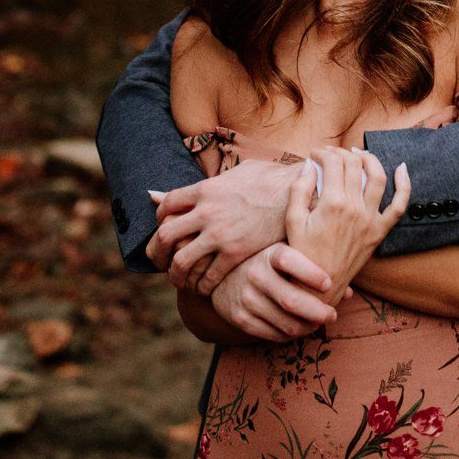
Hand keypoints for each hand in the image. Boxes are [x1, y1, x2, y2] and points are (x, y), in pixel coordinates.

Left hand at [147, 159, 292, 292]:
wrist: (300, 192)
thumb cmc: (271, 179)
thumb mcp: (237, 171)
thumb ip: (210, 180)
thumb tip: (191, 183)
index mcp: (205, 188)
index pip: (166, 205)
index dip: (160, 220)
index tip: (164, 229)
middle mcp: (207, 211)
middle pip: (165, 235)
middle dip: (158, 252)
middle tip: (162, 261)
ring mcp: (220, 233)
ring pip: (181, 261)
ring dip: (176, 274)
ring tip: (179, 280)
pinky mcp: (236, 252)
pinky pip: (208, 276)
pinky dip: (202, 285)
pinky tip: (205, 287)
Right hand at [210, 243, 343, 340]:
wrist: (223, 278)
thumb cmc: (268, 264)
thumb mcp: (286, 255)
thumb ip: (316, 268)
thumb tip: (348, 292)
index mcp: (269, 254)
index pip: (289, 260)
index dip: (311, 273)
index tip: (329, 283)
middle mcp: (255, 274)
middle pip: (291, 300)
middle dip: (318, 312)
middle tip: (332, 315)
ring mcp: (246, 298)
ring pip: (286, 323)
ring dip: (308, 327)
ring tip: (319, 323)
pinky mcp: (240, 318)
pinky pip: (274, 335)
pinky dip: (291, 335)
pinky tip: (300, 329)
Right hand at [286, 147, 410, 297]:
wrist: (319, 286)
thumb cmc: (303, 254)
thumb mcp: (292, 221)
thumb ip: (299, 189)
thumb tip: (309, 164)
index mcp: (332, 204)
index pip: (333, 163)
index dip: (323, 153)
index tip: (315, 155)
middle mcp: (355, 209)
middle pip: (354, 165)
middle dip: (341, 153)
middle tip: (330, 156)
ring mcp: (370, 220)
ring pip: (378, 177)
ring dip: (369, 159)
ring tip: (357, 154)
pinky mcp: (379, 232)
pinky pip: (399, 206)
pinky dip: (404, 185)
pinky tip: (402, 168)